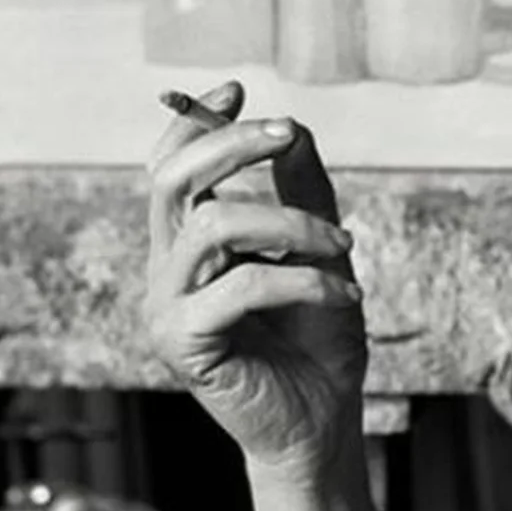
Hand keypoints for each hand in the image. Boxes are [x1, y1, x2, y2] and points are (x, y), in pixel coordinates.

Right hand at [145, 82, 374, 510]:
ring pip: (212, 224)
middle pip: (172, 179)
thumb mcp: (321, 252)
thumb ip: (304, 194)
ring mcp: (167, 307)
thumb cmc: (317, 340)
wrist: (321, 423)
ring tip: (344, 247)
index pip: (167, 167)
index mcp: (188, 244)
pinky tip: (344, 294)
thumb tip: (293, 129)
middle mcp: (166, 269)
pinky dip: (303, 277)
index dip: (195, 122)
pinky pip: (240, 285)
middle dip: (232, 142)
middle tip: (290, 133)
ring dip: (291, 222)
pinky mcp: (184, 344)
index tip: (238, 87)